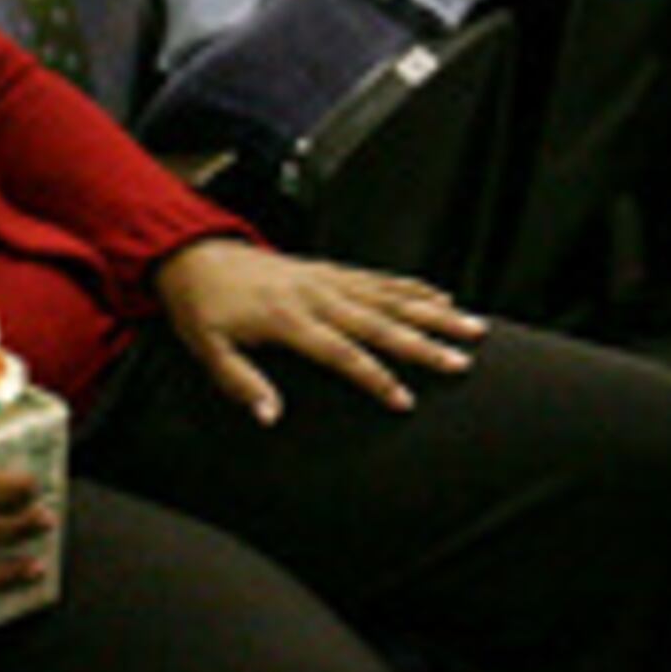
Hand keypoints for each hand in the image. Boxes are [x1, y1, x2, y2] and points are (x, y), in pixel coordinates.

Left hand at [152, 236, 483, 423]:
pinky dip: (414, 288)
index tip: (404, 400)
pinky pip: (381, 279)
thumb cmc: (204, 307)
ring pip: (392, 297)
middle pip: (382, 322)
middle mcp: (318, 296)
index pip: (342, 354)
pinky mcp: (333, 270)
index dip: (375, 378)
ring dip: (435, 312)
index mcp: (289, 320)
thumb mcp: (208, 350)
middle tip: (461, 359)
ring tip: (472, 325)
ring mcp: (330, 279)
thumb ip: (241, 383)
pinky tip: (441, 297)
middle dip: (425, 343)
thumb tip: (270, 416)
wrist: (198, 255)